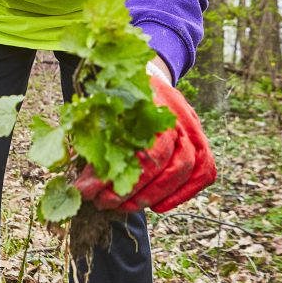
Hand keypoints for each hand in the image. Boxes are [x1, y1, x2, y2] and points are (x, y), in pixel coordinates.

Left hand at [74, 68, 215, 212]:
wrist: (143, 75)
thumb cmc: (116, 94)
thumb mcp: (100, 105)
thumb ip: (91, 133)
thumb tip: (77, 179)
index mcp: (145, 98)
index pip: (136, 142)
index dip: (111, 172)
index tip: (85, 190)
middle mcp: (174, 111)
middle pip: (164, 158)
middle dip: (132, 188)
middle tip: (104, 202)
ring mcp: (191, 124)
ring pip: (188, 166)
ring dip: (155, 194)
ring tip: (125, 207)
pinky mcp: (200, 139)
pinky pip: (204, 171)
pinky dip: (182, 194)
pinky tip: (157, 206)